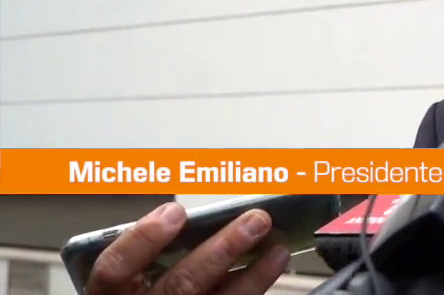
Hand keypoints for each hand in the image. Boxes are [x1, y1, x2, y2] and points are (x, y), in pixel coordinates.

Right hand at [87, 202, 290, 294]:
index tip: (175, 212)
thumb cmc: (145, 287)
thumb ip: (154, 250)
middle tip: (256, 220)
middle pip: (179, 285)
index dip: (143, 239)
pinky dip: (253, 289)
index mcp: (111, 294)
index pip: (114, 269)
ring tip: (278, 249)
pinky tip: (271, 269)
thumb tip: (200, 215)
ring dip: (252, 276)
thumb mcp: (133, 273)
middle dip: (221, 250)